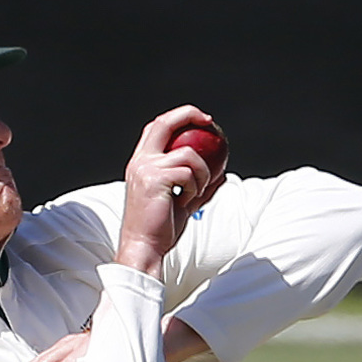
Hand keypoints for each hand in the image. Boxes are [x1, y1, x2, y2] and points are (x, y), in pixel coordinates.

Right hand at [117, 105, 226, 278]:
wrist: (144, 247)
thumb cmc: (160, 230)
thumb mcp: (183, 204)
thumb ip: (199, 186)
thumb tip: (222, 174)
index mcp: (141, 164)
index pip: (158, 128)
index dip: (179, 117)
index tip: (202, 121)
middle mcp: (140, 162)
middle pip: (165, 122)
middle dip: (189, 114)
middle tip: (211, 123)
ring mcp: (146, 168)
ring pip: (188, 154)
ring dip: (202, 172)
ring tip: (194, 193)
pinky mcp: (155, 179)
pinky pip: (189, 173)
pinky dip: (196, 187)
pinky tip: (186, 201)